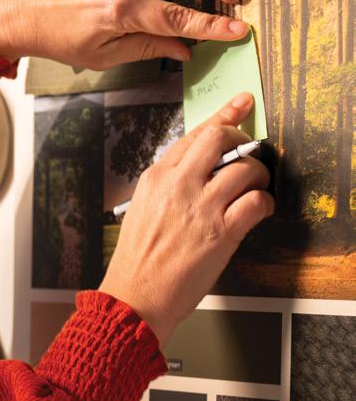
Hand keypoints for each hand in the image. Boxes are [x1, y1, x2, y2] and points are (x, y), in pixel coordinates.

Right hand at [97, 94, 273, 349]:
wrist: (136, 295)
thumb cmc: (136, 261)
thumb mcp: (142, 211)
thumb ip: (168, 186)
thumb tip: (199, 170)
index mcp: (154, 179)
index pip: (193, 135)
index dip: (223, 116)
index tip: (240, 105)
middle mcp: (177, 186)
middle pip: (220, 139)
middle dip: (243, 137)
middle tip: (251, 148)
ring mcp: (200, 208)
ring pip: (245, 168)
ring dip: (259, 174)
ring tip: (256, 186)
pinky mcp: (221, 232)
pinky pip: (257, 202)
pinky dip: (264, 203)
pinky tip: (258, 210)